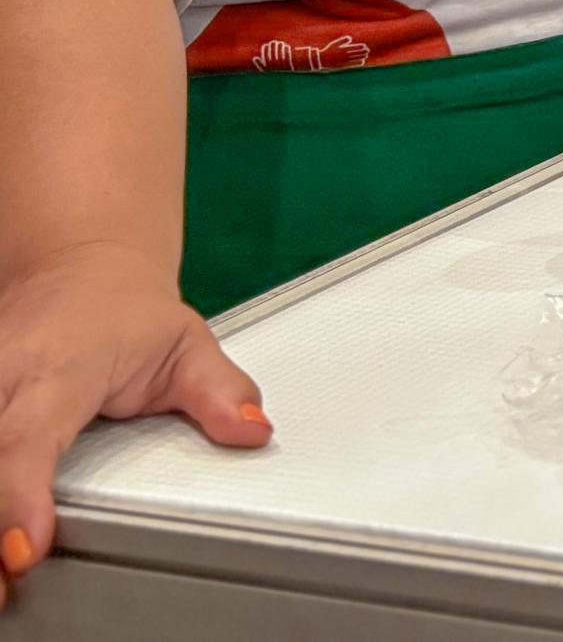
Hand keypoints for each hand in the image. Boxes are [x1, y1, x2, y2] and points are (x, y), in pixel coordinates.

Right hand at [0, 245, 270, 605]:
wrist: (79, 268)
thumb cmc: (126, 314)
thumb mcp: (186, 344)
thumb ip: (219, 392)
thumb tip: (250, 430)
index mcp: (59, 369)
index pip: (29, 439)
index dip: (20, 496)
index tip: (26, 547)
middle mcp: (5, 378)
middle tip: (3, 581)